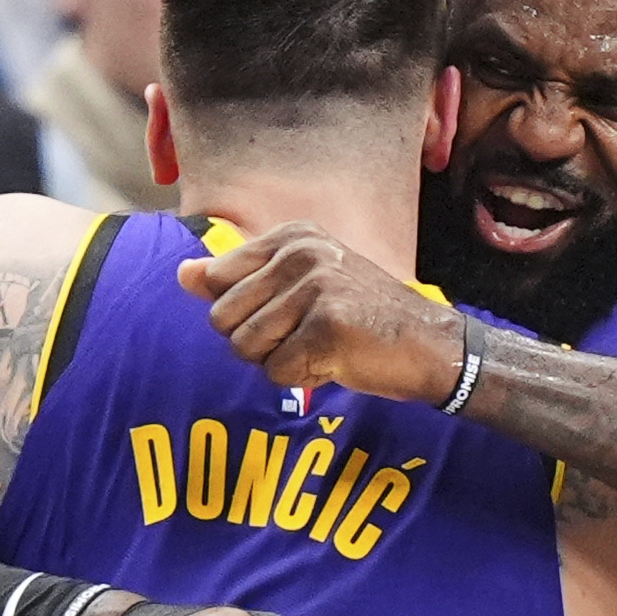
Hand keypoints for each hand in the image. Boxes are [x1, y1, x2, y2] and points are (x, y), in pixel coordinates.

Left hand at [179, 223, 468, 403]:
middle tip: (304, 338)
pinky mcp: (327, 328)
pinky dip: (300, 379)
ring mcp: (316, 288)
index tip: (288, 315)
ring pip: (245, 347)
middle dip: (255, 343)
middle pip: (223, 317)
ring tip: (320, 349)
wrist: (434, 346)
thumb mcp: (301, 285)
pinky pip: (276, 372)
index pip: (218, 280)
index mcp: (294, 236)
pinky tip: (334, 364)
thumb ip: (238, 278)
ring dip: (278, 363)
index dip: (243, 313)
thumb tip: (182, 273)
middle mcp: (303, 254)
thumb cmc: (365, 319)